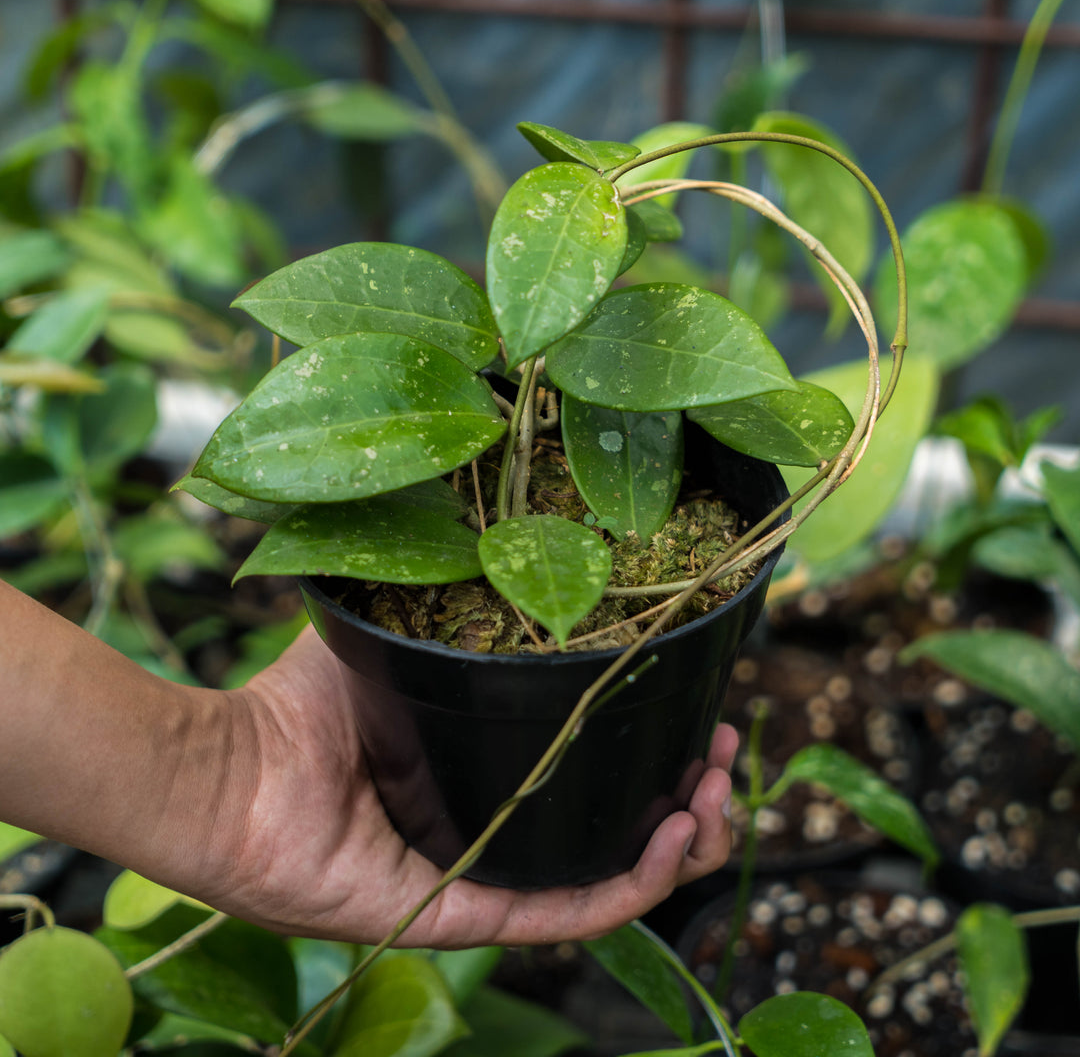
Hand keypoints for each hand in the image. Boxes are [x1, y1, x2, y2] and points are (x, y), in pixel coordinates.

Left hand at [203, 627, 737, 947]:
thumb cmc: (301, 702)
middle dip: (688, 790)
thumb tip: (512, 516)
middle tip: (721, 747)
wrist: (228, 772)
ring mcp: (487, 872)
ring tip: (713, 789)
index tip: (701, 699)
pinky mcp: (464, 913)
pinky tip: (674, 835)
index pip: (596, 764)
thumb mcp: (398, 626)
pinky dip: (630, 882)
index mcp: (492, 764)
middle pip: (618, 823)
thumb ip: (453, 586)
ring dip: (679, 839)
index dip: (656, 739)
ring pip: (609, 873)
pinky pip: (565, 912)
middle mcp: (500, 822)